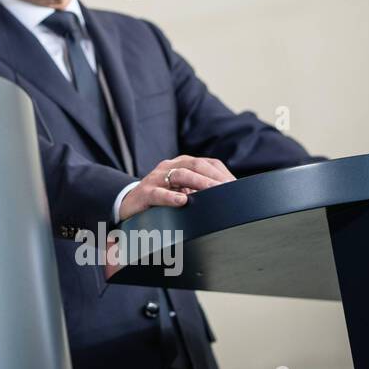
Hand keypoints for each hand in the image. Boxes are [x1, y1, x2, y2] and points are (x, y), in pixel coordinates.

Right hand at [118, 155, 235, 221]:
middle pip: (196, 165)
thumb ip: (202, 191)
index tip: (238, 187)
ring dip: (198, 183)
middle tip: (230, 190)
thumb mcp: (184, 191)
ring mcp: (155, 178)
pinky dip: (170, 197)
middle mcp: (169, 166)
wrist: (130, 205)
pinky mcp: (144, 193)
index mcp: (182, 164)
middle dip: (214, 178)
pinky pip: (158, 193)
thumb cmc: (163, 199)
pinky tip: (182, 201)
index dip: (223, 174)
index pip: (208, 163)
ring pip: (179, 175)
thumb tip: (231, 198)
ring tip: (213, 192)